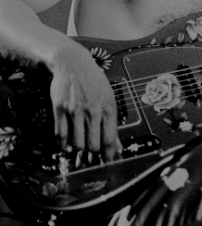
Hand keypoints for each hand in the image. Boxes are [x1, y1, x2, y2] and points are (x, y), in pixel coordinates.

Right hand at [50, 43, 120, 161]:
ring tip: (81, 152)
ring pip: (77, 143)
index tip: (108, 161)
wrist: (73, 63)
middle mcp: (92, 110)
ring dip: (79, 151)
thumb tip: (117, 147)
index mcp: (108, 107)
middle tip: (92, 159)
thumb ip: (112, 123)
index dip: (109, 155)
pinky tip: (67, 146)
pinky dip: (64, 145)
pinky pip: (61, 134)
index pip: (109, 139)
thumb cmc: (94, 81)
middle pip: (93, 145)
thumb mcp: (109, 98)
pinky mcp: (59, 109)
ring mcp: (75, 110)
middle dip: (93, 156)